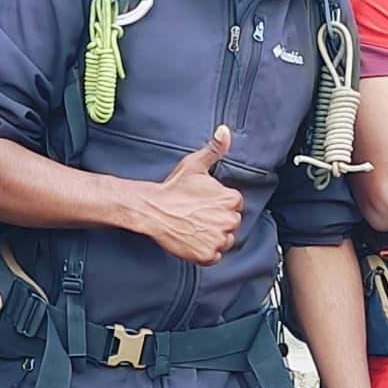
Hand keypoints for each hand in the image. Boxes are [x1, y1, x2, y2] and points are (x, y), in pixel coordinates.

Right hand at [135, 127, 245, 266]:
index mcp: (231, 199)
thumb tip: (225, 131)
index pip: (234, 205)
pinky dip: (206, 252)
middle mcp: (229, 220)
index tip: (204, 204)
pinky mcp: (208, 255)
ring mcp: (218, 239)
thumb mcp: (195, 165)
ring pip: (225, 241)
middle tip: (197, 216)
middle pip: (232, 224)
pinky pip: (215, 256)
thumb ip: (214, 149)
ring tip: (194, 227)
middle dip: (218, 221)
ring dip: (213, 237)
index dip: (219, 205)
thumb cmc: (173, 188)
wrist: (153, 210)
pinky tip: (193, 239)